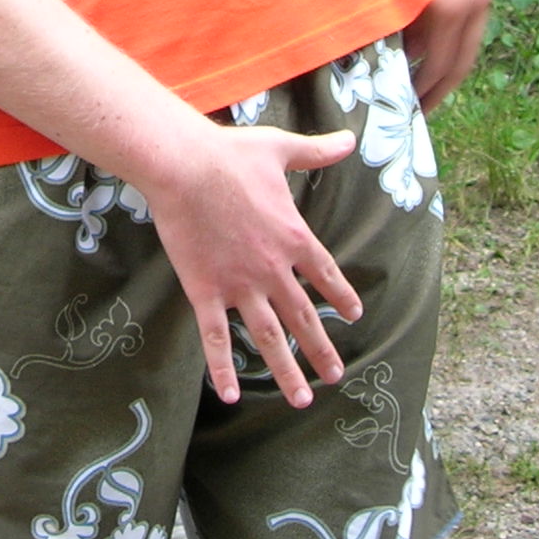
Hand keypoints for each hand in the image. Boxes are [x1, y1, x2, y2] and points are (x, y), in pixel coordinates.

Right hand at [132, 121, 363, 408]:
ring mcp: (240, 284)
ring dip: (286, 370)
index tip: (353, 316)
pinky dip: (222, 368)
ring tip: (302, 398)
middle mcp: (273, 269)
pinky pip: (215, 338)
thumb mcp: (282, 148)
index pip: (326, 275)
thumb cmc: (231, 154)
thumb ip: (318, 152)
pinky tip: (229, 395)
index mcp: (294, 237)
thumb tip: (351, 139)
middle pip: (302, 316)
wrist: (185, 165)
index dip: (340, 296)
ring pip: (268, 337)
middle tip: (335, 376)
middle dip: (320, 349)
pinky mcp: (205, 291)